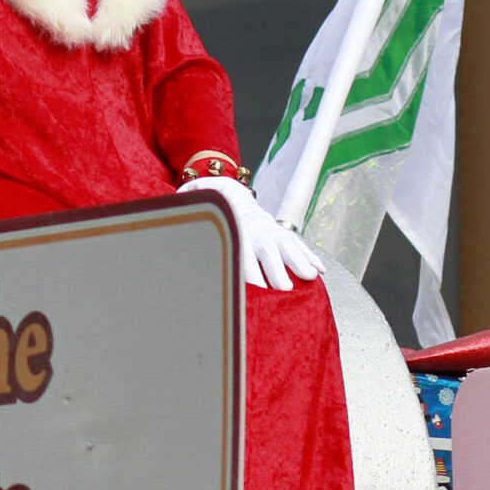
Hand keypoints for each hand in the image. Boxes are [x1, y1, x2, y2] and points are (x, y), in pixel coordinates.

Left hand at [181, 175, 322, 291]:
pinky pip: (298, 244)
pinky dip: (309, 256)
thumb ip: (191, 234)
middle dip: (277, 276)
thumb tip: (169, 238)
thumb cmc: (209, 220)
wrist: (228, 193)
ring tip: (309, 279)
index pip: (243, 260)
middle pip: (270, 258)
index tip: (256, 295)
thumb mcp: (199, 225)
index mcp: (235, 236)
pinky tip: (319, 271)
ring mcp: (271, 232)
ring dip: (299, 264)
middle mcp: (256, 235)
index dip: (250, 279)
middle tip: (284, 294)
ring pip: (288, 250)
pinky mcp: (282, 233)